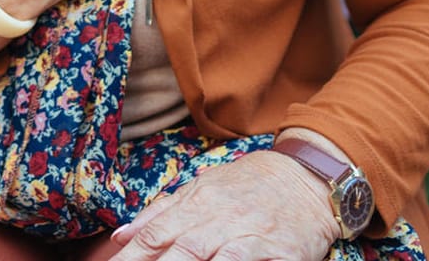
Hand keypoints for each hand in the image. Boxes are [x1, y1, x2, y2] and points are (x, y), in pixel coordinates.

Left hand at [106, 150, 340, 260]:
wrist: (307, 176)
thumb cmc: (248, 185)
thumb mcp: (202, 187)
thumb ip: (161, 212)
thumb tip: (121, 236)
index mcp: (197, 201)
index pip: (156, 233)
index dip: (132, 256)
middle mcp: (220, 217)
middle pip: (179, 249)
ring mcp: (250, 234)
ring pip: (212, 257)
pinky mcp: (282, 250)